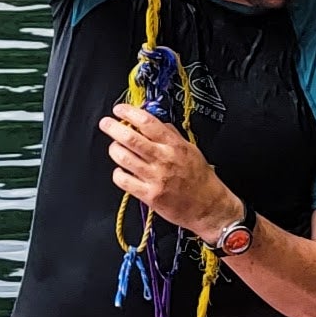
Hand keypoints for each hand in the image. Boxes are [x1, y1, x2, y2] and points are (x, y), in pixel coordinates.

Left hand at [100, 102, 236, 244]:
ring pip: (123, 158)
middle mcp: (164, 159)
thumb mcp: (190, 149)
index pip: (147, 122)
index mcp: (174, 145)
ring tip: (115, 147)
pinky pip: (124, 181)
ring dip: (114, 149)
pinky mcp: (149, 195)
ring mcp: (155, 178)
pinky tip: (121, 171)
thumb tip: (155, 122)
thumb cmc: (200, 178)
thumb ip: (171, 135)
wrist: (209, 206)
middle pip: (131, 138)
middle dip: (113, 128)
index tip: (120, 109)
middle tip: (106, 124)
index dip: (129, 113)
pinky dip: (118, 173)